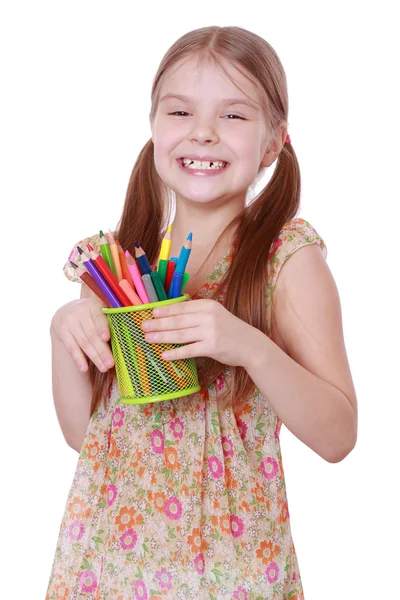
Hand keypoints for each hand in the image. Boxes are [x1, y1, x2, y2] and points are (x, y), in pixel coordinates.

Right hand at [50, 298, 114, 373]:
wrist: (66, 312)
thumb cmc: (91, 316)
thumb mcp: (99, 312)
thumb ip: (109, 322)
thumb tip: (125, 339)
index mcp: (93, 306)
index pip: (98, 318)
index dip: (102, 328)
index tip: (106, 338)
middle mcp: (79, 312)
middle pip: (92, 334)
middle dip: (102, 350)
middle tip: (111, 364)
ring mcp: (69, 322)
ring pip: (83, 342)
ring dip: (94, 357)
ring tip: (104, 368)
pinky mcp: (62, 332)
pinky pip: (71, 347)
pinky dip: (78, 359)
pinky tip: (84, 368)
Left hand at [141, 299, 256, 366]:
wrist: (250, 345)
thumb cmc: (229, 330)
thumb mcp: (215, 315)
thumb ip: (197, 314)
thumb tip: (171, 316)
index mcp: (207, 305)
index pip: (181, 307)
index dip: (165, 310)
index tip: (151, 312)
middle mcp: (208, 316)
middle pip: (178, 320)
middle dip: (158, 324)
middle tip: (143, 326)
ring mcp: (210, 331)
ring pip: (180, 335)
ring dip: (162, 337)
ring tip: (148, 338)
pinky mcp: (212, 347)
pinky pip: (189, 350)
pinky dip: (175, 353)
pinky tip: (164, 355)